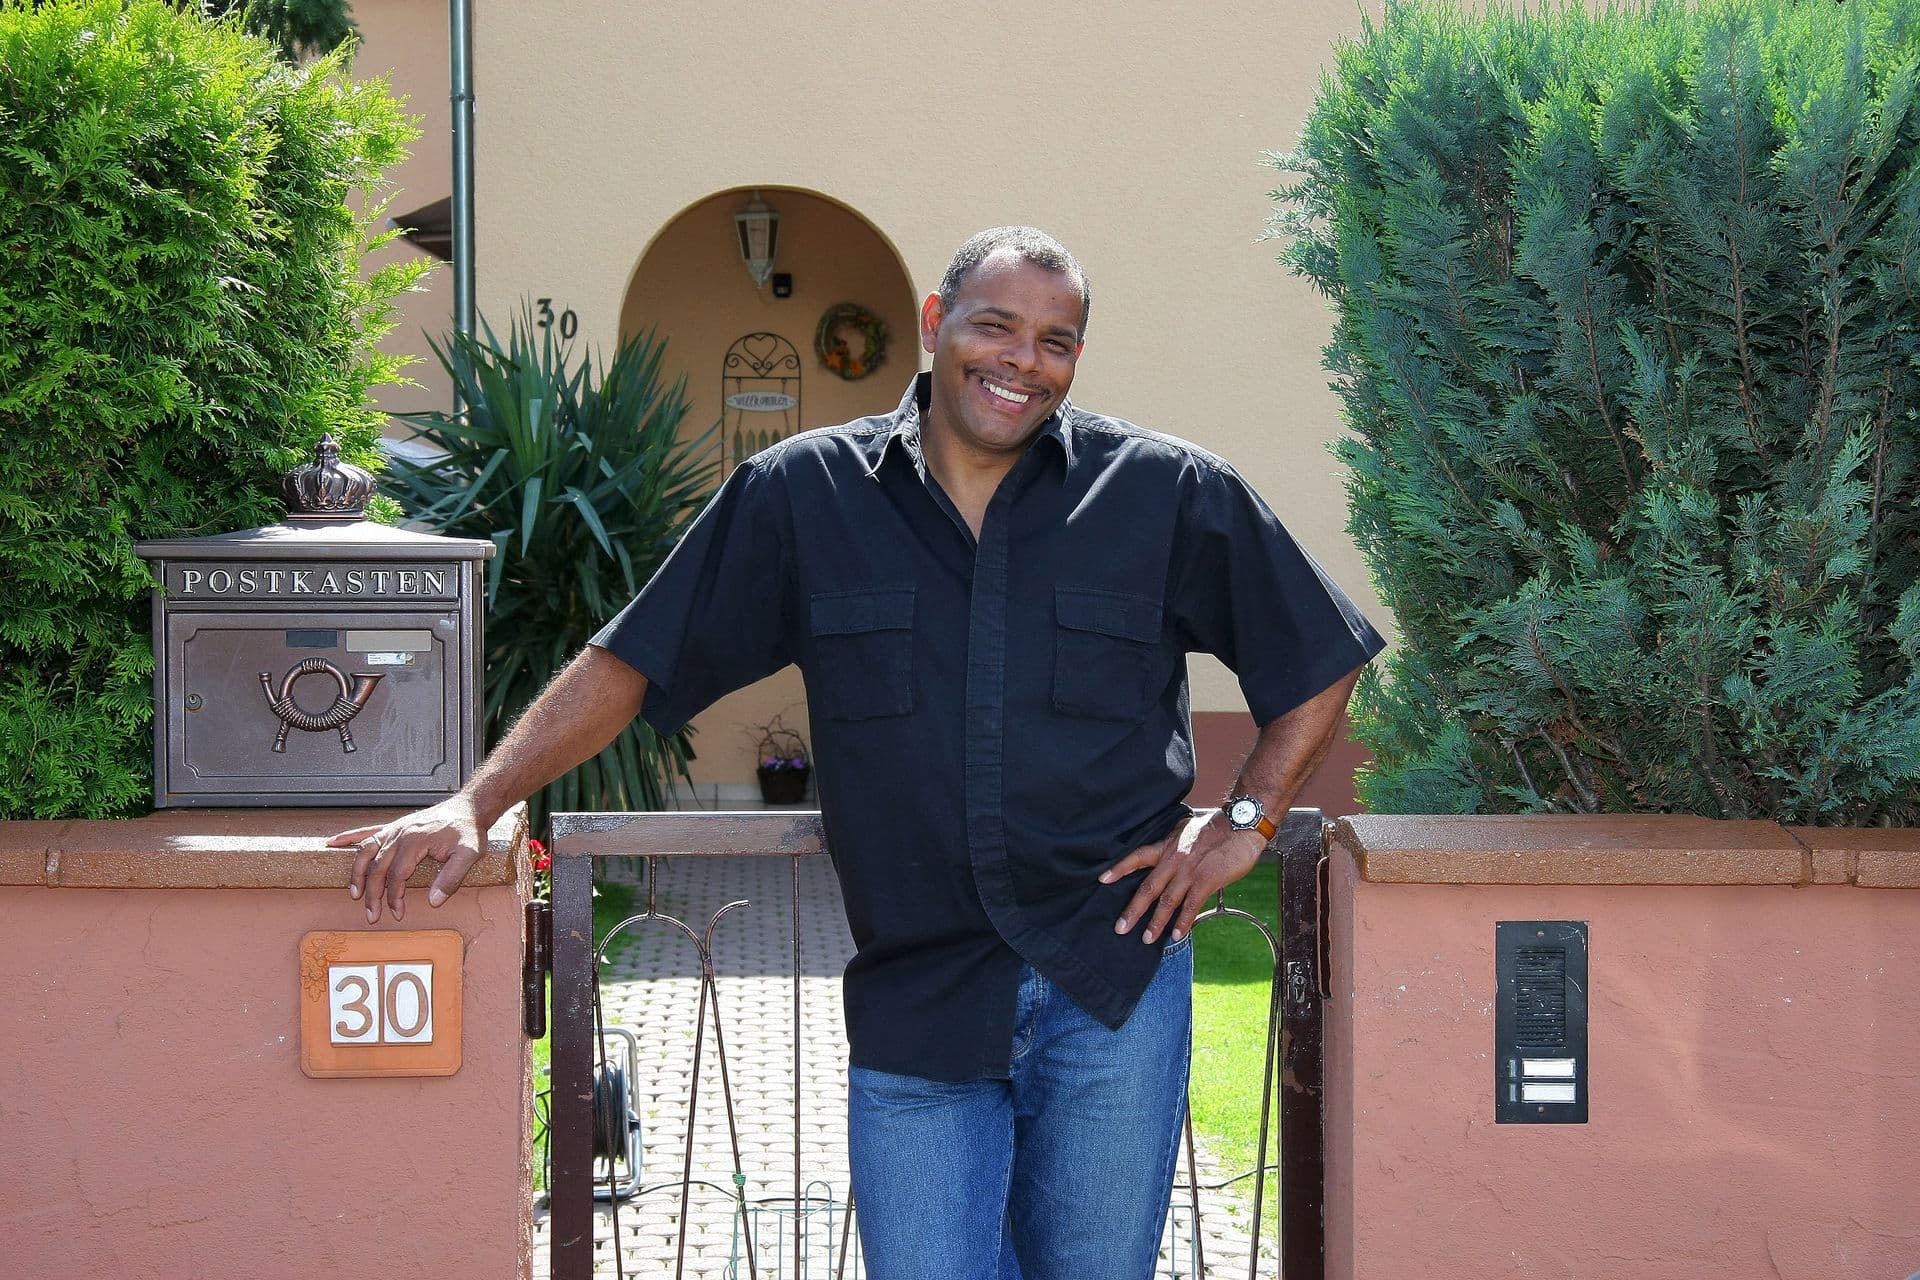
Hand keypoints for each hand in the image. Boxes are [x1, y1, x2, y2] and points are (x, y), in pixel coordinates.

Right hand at [330, 793, 486, 923]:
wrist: (469, 807)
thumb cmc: (468, 830)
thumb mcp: (470, 854)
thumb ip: (452, 878)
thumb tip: (433, 901)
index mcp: (415, 841)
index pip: (396, 875)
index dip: (394, 897)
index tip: (397, 913)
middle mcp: (400, 834)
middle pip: (376, 867)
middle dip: (372, 894)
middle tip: (372, 915)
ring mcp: (395, 829)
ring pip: (366, 851)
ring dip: (356, 873)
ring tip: (353, 893)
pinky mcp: (395, 827)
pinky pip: (367, 832)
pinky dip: (348, 838)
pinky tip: (332, 843)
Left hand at [1100, 810, 1265, 945]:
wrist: (1240, 825)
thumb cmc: (1216, 826)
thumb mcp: (1186, 829)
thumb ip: (1174, 844)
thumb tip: (1166, 852)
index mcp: (1167, 846)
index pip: (1137, 857)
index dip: (1119, 869)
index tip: (1103, 880)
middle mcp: (1173, 860)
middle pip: (1148, 888)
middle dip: (1132, 910)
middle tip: (1120, 928)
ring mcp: (1189, 871)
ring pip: (1167, 901)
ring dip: (1155, 922)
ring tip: (1147, 939)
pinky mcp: (1206, 880)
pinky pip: (1190, 906)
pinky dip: (1182, 922)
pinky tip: (1176, 935)